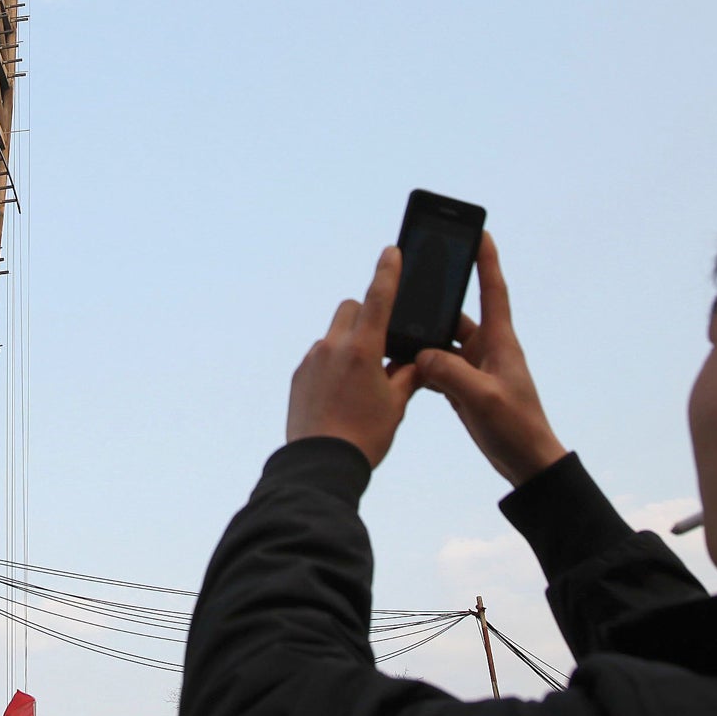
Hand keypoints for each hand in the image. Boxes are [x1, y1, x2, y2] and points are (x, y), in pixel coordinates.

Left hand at [286, 248, 417, 468]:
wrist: (320, 464)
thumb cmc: (364, 436)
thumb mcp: (396, 405)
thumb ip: (407, 376)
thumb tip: (417, 362)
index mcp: (362, 349)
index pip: (378, 298)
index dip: (388, 272)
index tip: (392, 252)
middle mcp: (333, 347)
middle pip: (351, 310)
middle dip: (367, 316)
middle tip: (382, 344)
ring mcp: (312, 360)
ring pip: (334, 335)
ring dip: (349, 344)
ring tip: (361, 381)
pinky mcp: (299, 375)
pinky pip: (319, 357)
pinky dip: (333, 364)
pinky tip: (341, 394)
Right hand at [409, 233, 566, 486]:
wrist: (526, 463)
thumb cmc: (516, 427)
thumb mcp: (481, 397)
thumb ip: (450, 372)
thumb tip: (421, 354)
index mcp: (500, 341)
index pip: (493, 289)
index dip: (486, 259)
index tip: (480, 231)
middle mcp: (487, 348)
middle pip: (454, 315)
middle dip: (433, 303)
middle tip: (409, 285)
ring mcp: (474, 366)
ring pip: (440, 343)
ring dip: (421, 340)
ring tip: (394, 332)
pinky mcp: (464, 385)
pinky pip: (436, 366)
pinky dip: (419, 366)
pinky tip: (399, 367)